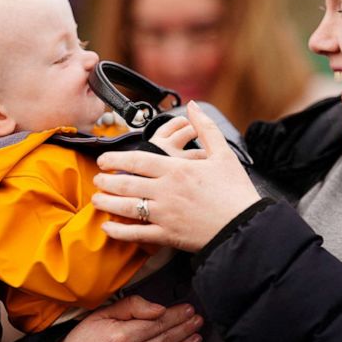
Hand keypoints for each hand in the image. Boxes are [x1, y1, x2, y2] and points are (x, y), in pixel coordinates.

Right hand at [49, 295, 203, 341]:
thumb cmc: (84, 340)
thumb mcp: (102, 315)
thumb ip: (132, 307)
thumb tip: (160, 309)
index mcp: (120, 336)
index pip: (157, 323)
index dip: (176, 316)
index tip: (189, 309)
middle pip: (165, 340)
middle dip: (185, 329)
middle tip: (198, 320)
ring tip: (197, 337)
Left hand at [92, 101, 260, 251]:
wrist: (246, 226)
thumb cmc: (236, 190)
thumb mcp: (223, 154)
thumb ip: (205, 128)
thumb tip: (193, 106)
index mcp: (177, 169)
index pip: (137, 161)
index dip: (116, 159)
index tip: (103, 160)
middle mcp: (166, 191)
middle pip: (127, 184)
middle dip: (106, 181)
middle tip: (96, 179)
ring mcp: (165, 214)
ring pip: (127, 208)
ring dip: (107, 204)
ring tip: (96, 201)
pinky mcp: (168, 235)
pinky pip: (137, 234)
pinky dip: (120, 232)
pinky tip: (108, 228)